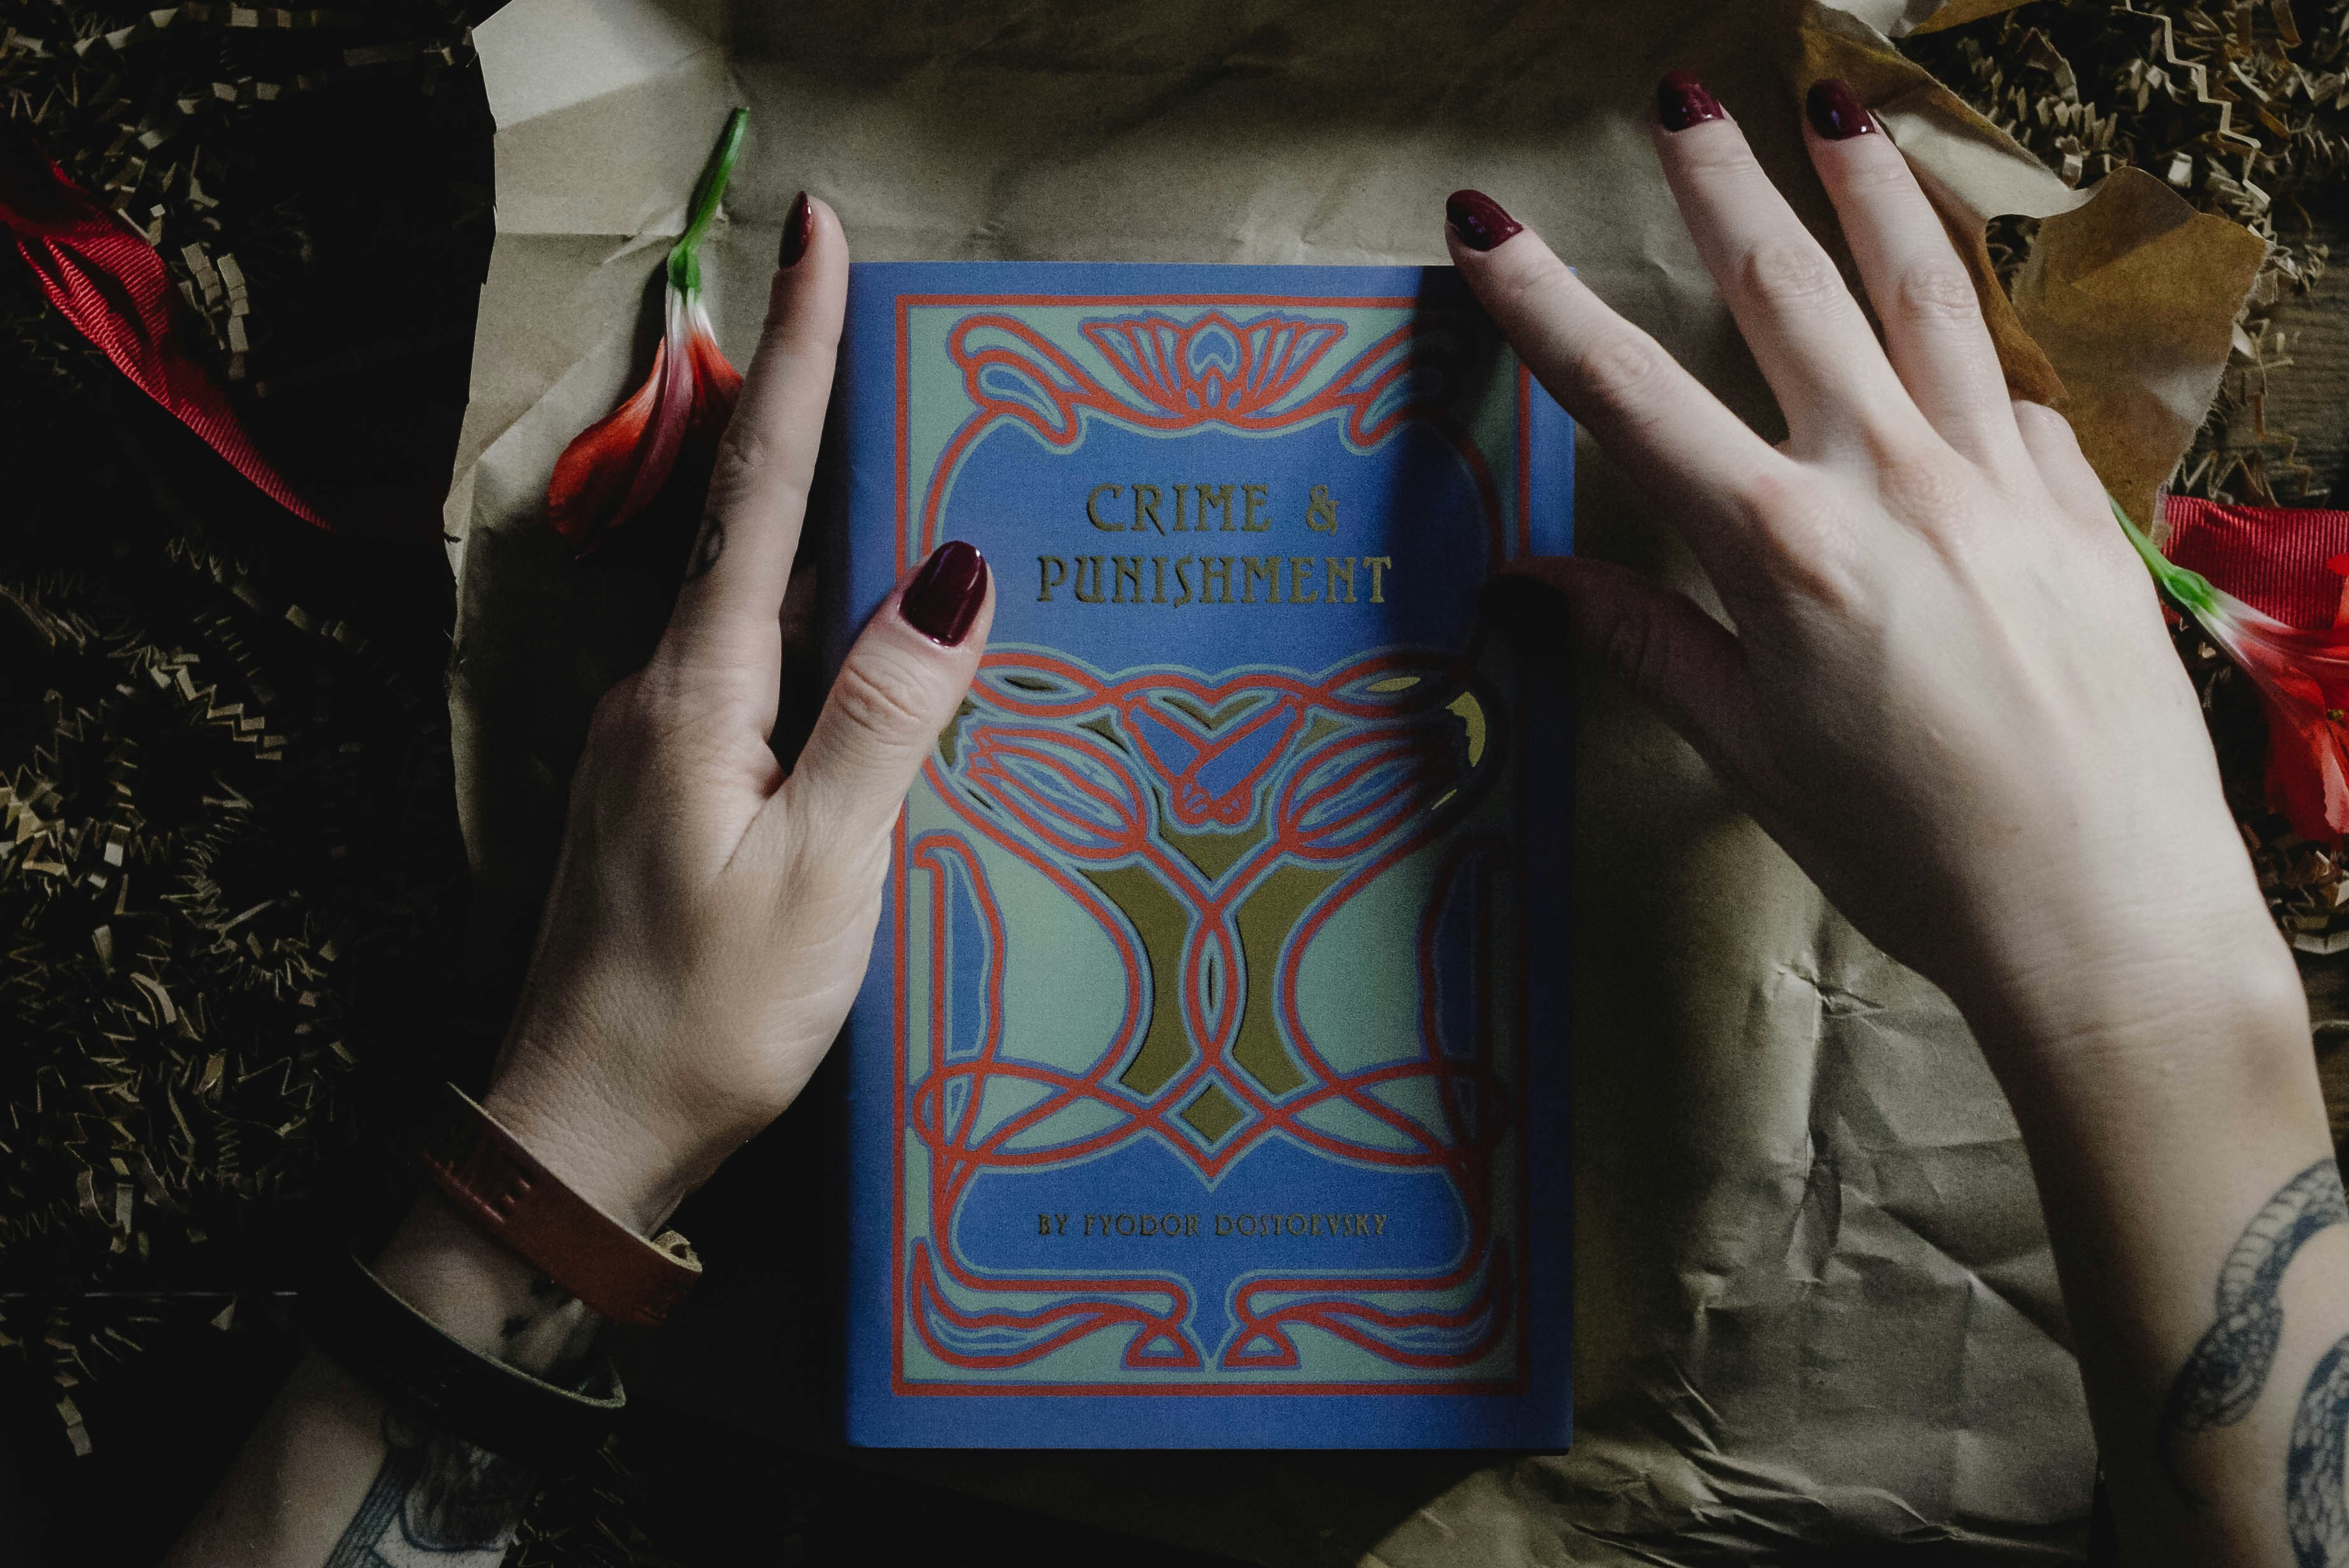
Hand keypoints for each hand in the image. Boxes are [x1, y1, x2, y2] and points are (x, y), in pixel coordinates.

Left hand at [481, 197, 993, 1231]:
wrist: (577, 1141)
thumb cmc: (704, 1017)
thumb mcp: (824, 870)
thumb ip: (887, 717)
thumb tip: (959, 572)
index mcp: (700, 691)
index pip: (763, 486)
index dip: (800, 353)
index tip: (819, 230)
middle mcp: (664, 692)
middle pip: (757, 521)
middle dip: (827, 415)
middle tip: (908, 337)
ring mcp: (659, 742)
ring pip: (763, 603)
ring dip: (835, 531)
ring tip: (925, 483)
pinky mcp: (669, 792)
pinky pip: (761, 677)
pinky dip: (824, 636)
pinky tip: (881, 656)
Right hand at [1449, 78, 2301, 1073]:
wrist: (2107, 914)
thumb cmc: (1909, 855)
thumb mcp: (1750, 753)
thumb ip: (1644, 640)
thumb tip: (1528, 582)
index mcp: (1782, 554)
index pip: (1629, 397)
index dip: (1539, 304)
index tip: (1481, 225)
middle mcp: (1889, 484)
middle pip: (1786, 292)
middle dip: (1719, 185)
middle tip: (1680, 97)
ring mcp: (1997, 480)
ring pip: (1923, 293)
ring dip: (1869, 189)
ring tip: (1837, 107)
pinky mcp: (2078, 504)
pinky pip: (2008, 389)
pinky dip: (1965, 337)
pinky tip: (1949, 320)